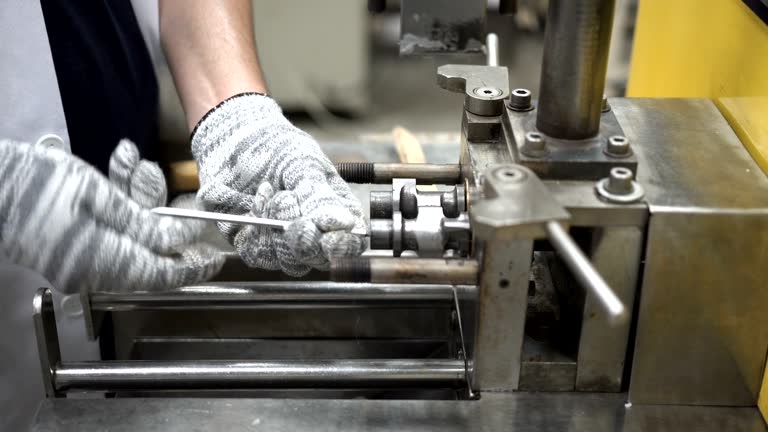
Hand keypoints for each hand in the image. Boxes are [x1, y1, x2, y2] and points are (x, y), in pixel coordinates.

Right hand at [0, 140, 223, 293]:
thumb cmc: (34, 186)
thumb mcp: (100, 198)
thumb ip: (144, 224)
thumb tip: (181, 241)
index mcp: (104, 263)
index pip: (163, 275)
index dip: (193, 267)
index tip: (215, 258)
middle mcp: (93, 271)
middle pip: (149, 257)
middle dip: (168, 224)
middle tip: (184, 202)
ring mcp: (79, 262)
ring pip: (129, 238)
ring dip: (140, 202)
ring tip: (137, 166)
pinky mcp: (69, 248)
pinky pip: (107, 233)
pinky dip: (118, 204)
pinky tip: (118, 166)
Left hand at [192, 93, 365, 275]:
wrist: (232, 142)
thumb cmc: (275, 146)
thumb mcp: (301, 162)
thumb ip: (319, 195)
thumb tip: (344, 223)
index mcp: (337, 210)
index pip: (352, 242)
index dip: (343, 246)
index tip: (328, 240)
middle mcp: (315, 232)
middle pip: (320, 258)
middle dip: (303, 237)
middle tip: (286, 201)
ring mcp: (286, 243)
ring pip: (290, 262)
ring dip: (275, 230)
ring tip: (268, 194)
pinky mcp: (257, 245)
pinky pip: (259, 256)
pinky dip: (254, 232)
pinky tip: (254, 205)